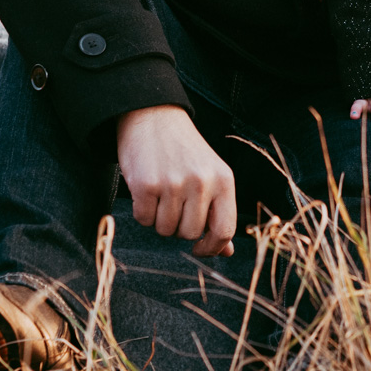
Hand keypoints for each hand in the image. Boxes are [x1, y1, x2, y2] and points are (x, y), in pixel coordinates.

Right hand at [116, 105, 236, 257]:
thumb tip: (227, 252)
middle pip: (189, 234)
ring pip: (165, 230)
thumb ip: (219, 212)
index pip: (225, 231)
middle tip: (174, 203)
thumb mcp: (211, 175)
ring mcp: (173, 183)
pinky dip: (142, 211)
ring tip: (161, 192)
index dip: (211, 248)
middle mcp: (201, 182)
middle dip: (179, 226)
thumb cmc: (183, 151)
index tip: (199, 248)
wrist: (153, 117)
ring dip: (160, 219)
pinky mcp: (146, 184)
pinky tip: (147, 189)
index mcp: (224, 180)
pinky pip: (144, 219)